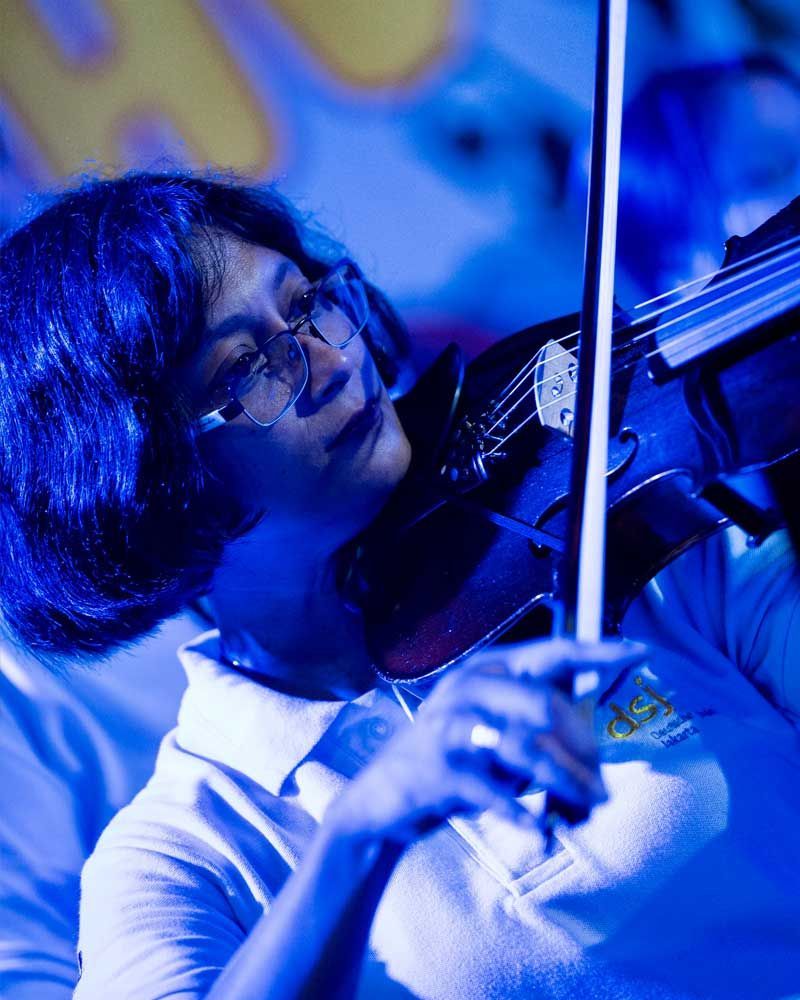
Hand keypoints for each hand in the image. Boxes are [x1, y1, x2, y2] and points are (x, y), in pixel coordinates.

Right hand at [328, 638, 646, 845]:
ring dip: (564, 783)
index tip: (639, 651)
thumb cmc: (451, 760)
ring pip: (525, 749)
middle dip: (583, 749)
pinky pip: (492, 792)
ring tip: (585, 808)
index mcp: (487, 671)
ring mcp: (447, 726)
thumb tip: (597, 732)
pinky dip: (522, 816)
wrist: (380, 799)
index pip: (551, 652)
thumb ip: (534, 722)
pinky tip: (540, 835)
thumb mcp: (493, 731)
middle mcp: (467, 688)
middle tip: (601, 786)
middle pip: (544, 706)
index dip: (597, 651)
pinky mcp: (435, 768)